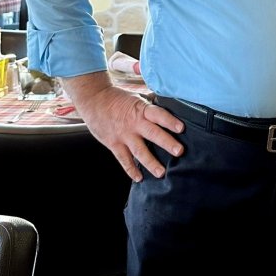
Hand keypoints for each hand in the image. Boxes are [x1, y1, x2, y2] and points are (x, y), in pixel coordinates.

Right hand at [61, 71, 183, 181]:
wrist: (94, 100)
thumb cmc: (118, 98)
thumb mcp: (136, 97)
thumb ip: (150, 105)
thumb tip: (169, 103)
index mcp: (141, 109)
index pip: (158, 115)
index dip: (170, 121)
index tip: (181, 128)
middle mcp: (134, 123)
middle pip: (152, 133)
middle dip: (166, 143)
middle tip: (179, 151)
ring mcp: (123, 135)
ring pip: (139, 151)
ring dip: (151, 162)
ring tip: (161, 173)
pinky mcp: (113, 144)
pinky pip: (123, 159)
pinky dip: (131, 169)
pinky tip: (139, 178)